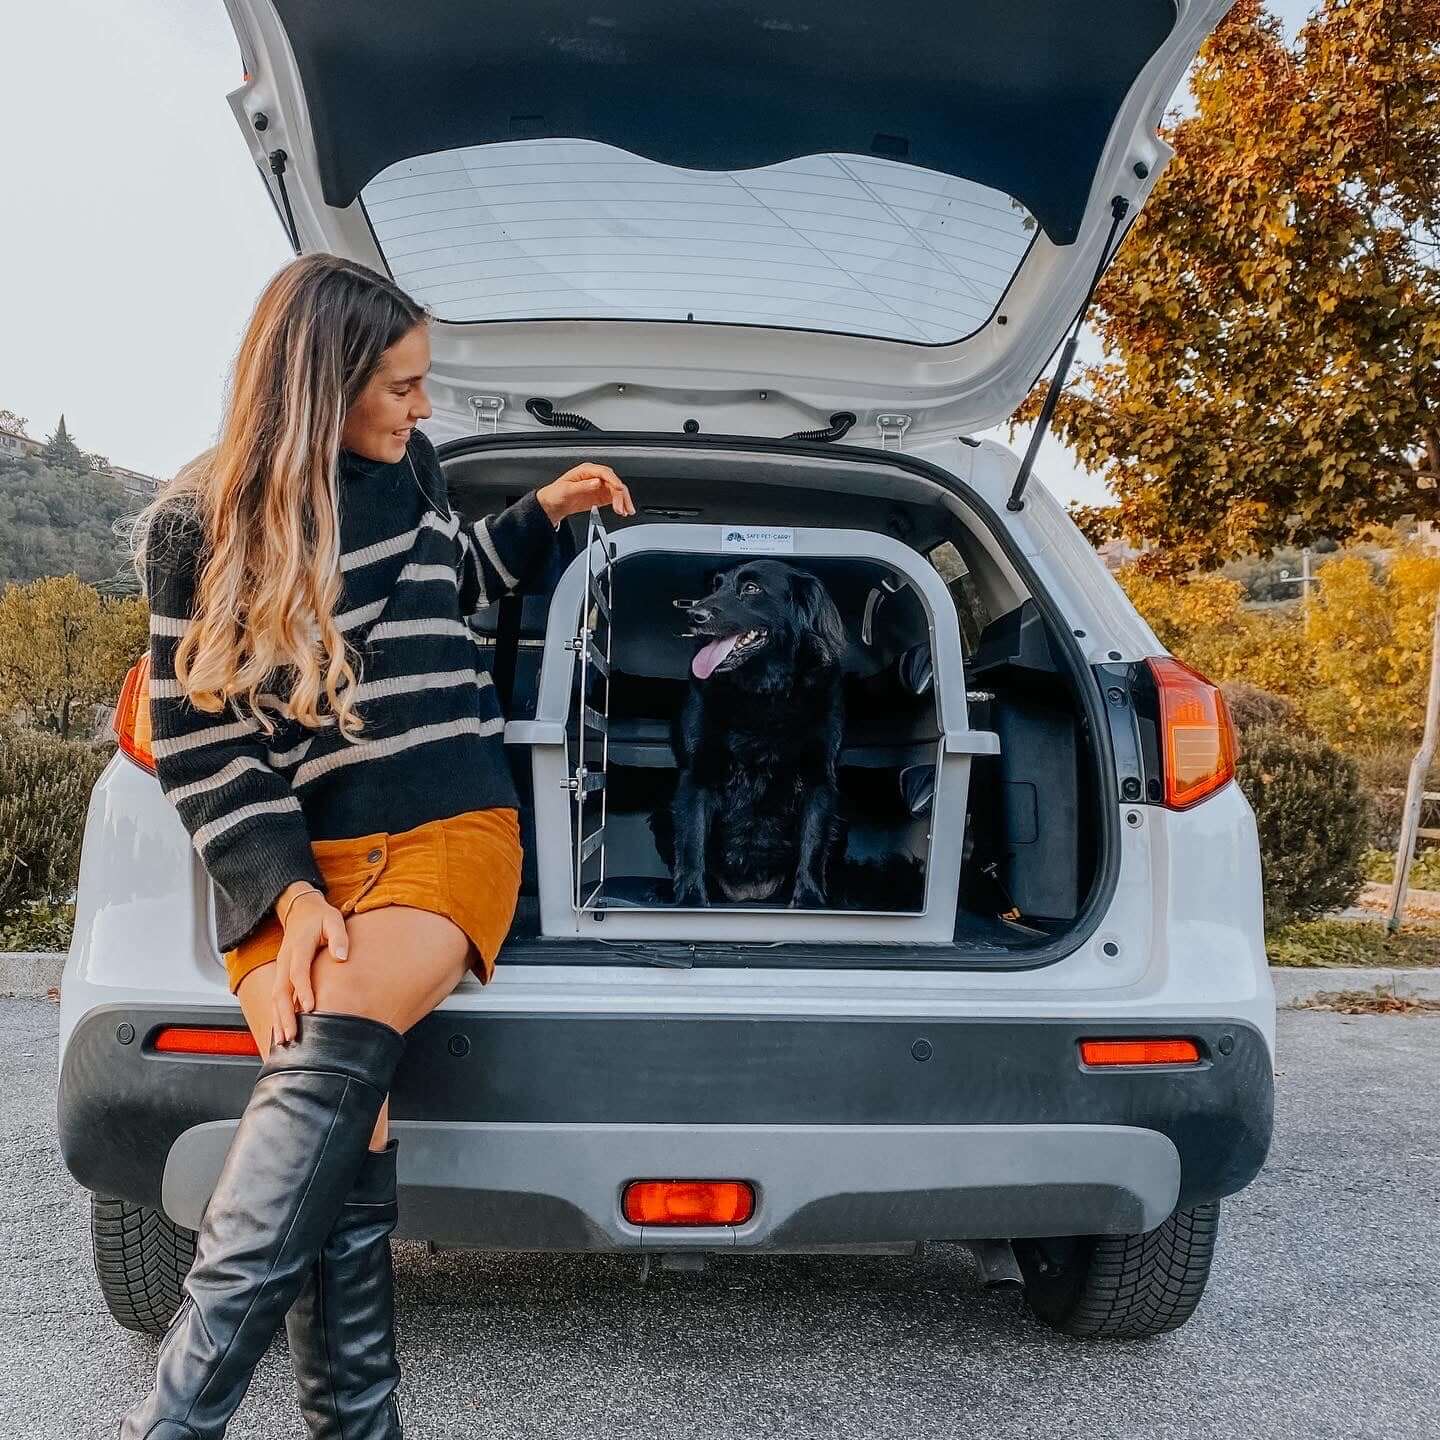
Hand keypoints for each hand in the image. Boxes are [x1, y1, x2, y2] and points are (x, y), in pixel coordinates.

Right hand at [271, 884, 348, 1046]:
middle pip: (280, 990)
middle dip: (284, 1015)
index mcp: (299, 947)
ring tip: (282, 1041)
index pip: (298, 972)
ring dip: (277, 1019)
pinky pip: (276, 997)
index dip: (302, 991)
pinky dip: (276, 1014)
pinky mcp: (281, 974)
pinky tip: (279, 1031)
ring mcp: (280, 967)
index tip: (309, 1009)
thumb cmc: (320, 917)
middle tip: (291, 1036)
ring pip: (274, 997)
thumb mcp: (333, 919)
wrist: (300, 910)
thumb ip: (338, 937)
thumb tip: (341, 957)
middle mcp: (285, 960)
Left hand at [535, 463, 635, 524]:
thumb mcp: (566, 489)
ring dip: (623, 501)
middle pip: (614, 483)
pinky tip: (623, 511)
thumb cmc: (555, 494)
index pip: (605, 473)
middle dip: (621, 495)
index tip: (620, 489)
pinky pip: (614, 498)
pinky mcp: (600, 496)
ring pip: (617, 491)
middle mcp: (595, 476)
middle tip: (622, 508)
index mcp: (586, 470)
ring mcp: (599, 486)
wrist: (552, 505)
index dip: (614, 481)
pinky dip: (620, 504)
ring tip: (626, 512)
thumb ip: (583, 486)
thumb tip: (597, 482)